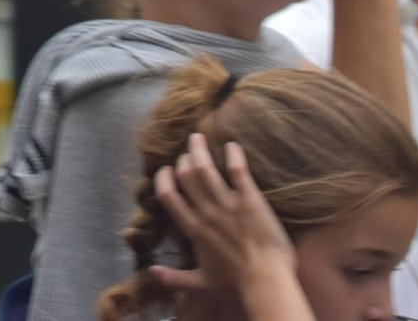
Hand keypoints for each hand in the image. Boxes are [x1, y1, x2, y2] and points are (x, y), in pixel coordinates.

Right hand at [147, 134, 297, 299]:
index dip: (163, 179)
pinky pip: (237, 170)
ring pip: (205, 168)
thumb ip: (174, 277)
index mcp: (193, 229)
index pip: (168, 196)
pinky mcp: (250, 199)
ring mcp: (228, 204)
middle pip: (186, 175)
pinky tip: (232, 145)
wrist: (266, 280)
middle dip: (184, 159)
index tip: (166, 170)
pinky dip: (233, 154)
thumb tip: (151, 272)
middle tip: (188, 152)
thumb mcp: (201, 281)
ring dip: (199, 149)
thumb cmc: (235, 281)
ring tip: (198, 137)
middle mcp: (206, 212)